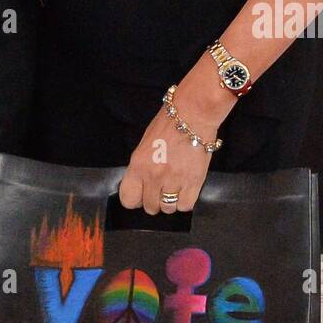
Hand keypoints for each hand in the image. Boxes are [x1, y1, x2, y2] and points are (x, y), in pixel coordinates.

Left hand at [118, 82, 226, 214]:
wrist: (193, 114)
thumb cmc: (168, 123)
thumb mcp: (145, 144)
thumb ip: (142, 167)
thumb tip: (142, 184)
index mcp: (138, 164)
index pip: (128, 199)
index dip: (135, 199)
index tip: (141, 194)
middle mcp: (154, 176)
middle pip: (150, 207)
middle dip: (155, 200)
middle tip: (161, 188)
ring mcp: (174, 180)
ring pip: (168, 209)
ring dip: (170, 201)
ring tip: (174, 187)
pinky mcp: (194, 182)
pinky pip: (185, 205)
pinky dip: (185, 200)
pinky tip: (185, 188)